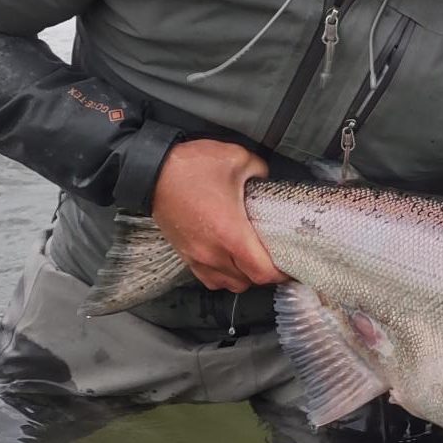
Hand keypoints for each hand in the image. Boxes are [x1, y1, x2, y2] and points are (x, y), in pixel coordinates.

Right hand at [150, 140, 285, 292]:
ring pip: (229, 284)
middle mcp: (213, 252)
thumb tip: (268, 180)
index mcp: (230, 233)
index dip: (281, 274)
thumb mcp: (237, 158)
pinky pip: (210, 279)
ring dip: (244, 277)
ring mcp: (197, 257)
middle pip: (248, 282)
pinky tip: (230, 261)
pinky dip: (224, 276)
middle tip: (275, 258)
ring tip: (252, 260)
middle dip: (265, 274)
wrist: (151, 172)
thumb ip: (261, 172)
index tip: (290, 265)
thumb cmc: (191, 167)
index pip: (262, 273)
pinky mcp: (185, 255)